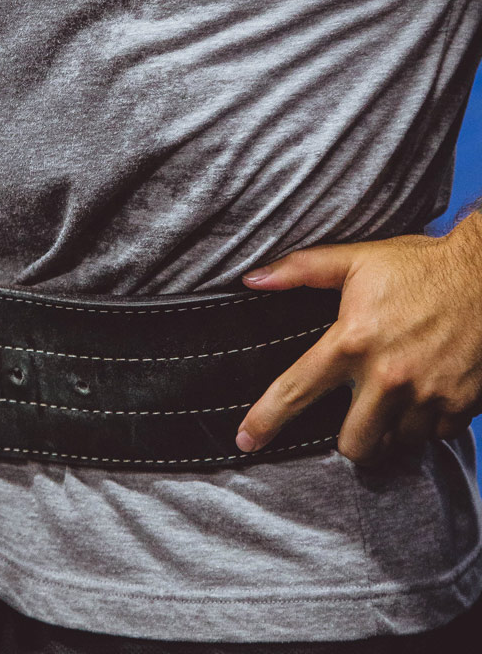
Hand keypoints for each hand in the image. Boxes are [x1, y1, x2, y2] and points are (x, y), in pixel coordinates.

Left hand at [236, 215, 481, 464]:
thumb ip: (301, 269)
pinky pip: (433, 437)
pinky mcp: (460, 406)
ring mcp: (427, 395)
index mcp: (352, 340)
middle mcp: (387, 375)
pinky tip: (425, 393)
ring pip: (394, 445)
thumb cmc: (419, 265)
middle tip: (356, 414)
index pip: (297, 390)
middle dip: (350, 437)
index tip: (245, 441)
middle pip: (353, 444)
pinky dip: (426, 423)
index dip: (266, 419)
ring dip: (390, 430)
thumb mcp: (356, 259)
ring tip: (394, 399)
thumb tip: (253, 278)